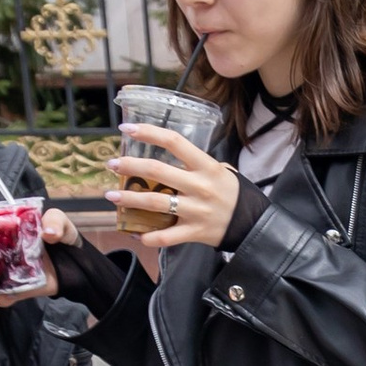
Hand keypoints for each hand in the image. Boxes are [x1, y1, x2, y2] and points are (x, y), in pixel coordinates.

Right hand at [0, 206, 80, 299]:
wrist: (79, 264)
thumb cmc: (62, 238)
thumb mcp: (60, 222)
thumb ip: (55, 221)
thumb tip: (48, 233)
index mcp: (4, 230)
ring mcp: (5, 270)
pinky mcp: (16, 289)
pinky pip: (2, 296)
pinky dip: (2, 296)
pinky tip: (7, 294)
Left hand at [109, 123, 239, 259]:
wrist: (253, 224)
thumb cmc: (234, 194)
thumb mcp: (222, 171)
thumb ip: (197, 164)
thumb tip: (170, 155)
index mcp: (207, 167)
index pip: (174, 142)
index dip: (149, 132)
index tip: (127, 128)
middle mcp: (200, 186)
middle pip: (157, 171)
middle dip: (129, 166)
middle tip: (112, 165)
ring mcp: (196, 210)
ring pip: (155, 203)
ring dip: (129, 199)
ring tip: (112, 196)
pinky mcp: (194, 232)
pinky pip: (166, 237)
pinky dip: (148, 236)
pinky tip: (136, 233)